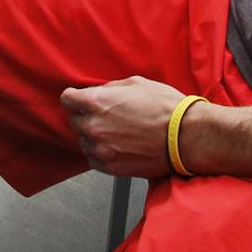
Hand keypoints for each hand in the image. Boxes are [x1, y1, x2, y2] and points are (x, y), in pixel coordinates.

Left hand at [59, 76, 187, 177]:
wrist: (185, 137)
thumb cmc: (164, 108)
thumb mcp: (136, 84)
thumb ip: (110, 89)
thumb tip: (100, 93)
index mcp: (97, 102)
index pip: (67, 99)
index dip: (75, 98)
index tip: (79, 100)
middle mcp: (94, 127)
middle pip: (74, 121)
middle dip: (87, 116)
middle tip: (106, 116)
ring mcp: (101, 149)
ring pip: (83, 141)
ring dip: (94, 136)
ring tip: (116, 132)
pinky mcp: (110, 167)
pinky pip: (93, 159)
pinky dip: (101, 153)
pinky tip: (117, 146)